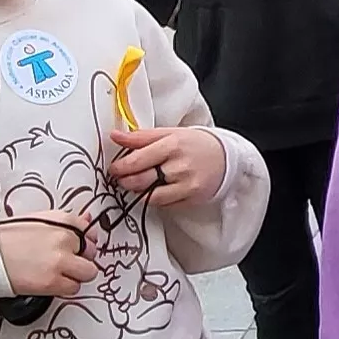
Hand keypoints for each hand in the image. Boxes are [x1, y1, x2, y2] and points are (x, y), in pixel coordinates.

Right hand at [0, 211, 100, 297]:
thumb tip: (88, 221)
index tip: (75, 247)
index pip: (89, 231)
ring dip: (76, 275)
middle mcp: (64, 238)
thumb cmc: (5, 238)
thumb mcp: (37, 220)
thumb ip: (65, 223)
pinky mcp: (52, 281)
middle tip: (63, 262)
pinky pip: (74, 288)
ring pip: (88, 272)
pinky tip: (50, 281)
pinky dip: (65, 288)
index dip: (82, 242)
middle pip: (92, 253)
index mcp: (61, 220)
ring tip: (57, 273)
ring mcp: (60, 261)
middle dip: (80, 258)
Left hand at [107, 126, 225, 206]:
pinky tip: (154, 190)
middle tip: (120, 178)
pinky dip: (154, 199)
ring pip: (150, 196)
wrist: (224, 158)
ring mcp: (186, 185)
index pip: (137, 160)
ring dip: (138, 192)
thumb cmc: (194, 144)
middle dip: (125, 181)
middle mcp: (180, 166)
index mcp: (173, 145)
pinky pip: (164, 205)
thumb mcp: (169, 133)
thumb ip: (141, 137)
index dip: (120, 167)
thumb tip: (115, 137)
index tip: (114, 168)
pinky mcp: (191, 199)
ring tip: (137, 184)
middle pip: (141, 180)